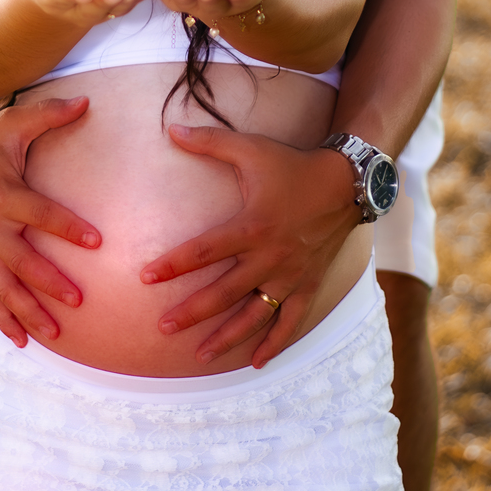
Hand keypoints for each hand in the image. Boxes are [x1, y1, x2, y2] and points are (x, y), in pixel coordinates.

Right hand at [0, 92, 100, 347]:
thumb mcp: (12, 124)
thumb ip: (49, 114)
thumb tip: (88, 101)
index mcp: (5, 194)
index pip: (41, 213)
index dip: (68, 226)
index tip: (98, 241)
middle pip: (22, 260)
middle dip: (50, 282)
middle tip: (79, 298)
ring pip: (4, 287)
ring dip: (29, 311)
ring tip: (57, 332)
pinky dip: (2, 320)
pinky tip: (23, 341)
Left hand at [139, 127, 357, 366]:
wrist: (345, 183)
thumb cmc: (292, 165)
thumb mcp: (251, 148)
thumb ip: (209, 141)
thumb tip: (171, 129)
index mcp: (251, 227)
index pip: (203, 251)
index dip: (173, 265)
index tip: (145, 278)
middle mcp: (269, 257)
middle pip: (223, 293)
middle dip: (191, 312)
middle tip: (162, 328)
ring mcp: (290, 276)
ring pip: (254, 315)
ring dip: (226, 337)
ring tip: (199, 355)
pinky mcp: (308, 285)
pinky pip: (290, 321)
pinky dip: (274, 343)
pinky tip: (255, 362)